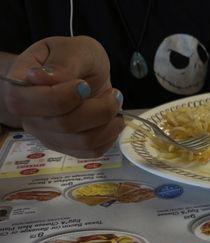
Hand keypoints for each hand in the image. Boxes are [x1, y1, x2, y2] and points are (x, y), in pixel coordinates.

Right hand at [2, 36, 123, 157]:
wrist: (84, 75)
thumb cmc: (73, 59)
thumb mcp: (73, 49)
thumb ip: (61, 63)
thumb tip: (39, 78)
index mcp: (19, 87)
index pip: (24, 102)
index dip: (59, 97)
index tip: (84, 85)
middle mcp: (30, 117)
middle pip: (63, 124)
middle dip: (98, 108)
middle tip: (115, 93)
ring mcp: (48, 135)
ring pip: (83, 141)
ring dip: (108, 121)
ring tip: (115, 103)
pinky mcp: (68, 148)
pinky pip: (92, 151)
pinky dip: (110, 135)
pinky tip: (112, 119)